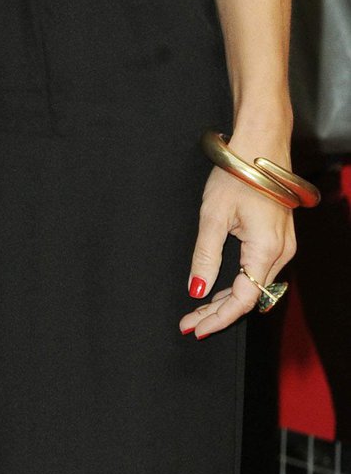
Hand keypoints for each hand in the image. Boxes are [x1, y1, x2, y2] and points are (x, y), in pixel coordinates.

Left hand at [180, 162, 295, 337]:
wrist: (261, 145)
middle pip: (250, 296)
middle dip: (219, 312)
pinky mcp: (279, 239)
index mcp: (266, 249)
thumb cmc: (237, 174)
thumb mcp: (213, 215)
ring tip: (198, 310)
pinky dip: (239, 283)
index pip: (243, 299)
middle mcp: (281, 253)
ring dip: (228, 299)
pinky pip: (259, 271)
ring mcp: (283, 246)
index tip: (195, 328)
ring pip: (255, 286)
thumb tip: (197, 290)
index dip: (218, 318)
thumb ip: (205, 256)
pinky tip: (219, 288)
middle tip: (190, 322)